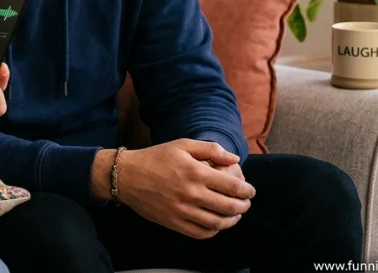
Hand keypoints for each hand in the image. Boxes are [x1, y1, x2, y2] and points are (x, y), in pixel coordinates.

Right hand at [115, 139, 254, 239]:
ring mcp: (182, 210)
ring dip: (232, 220)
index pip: (232, 186)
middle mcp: (191, 193)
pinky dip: (214, 231)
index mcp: (196, 172)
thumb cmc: (156, 157)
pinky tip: (216, 224)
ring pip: (217, 222)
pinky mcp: (173, 222)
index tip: (250, 191)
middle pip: (229, 206)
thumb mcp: (182, 145)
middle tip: (246, 203)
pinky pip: (200, 233)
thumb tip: (234, 159)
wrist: (127, 176)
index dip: (247, 191)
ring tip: (235, 215)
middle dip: (243, 206)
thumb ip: (210, 149)